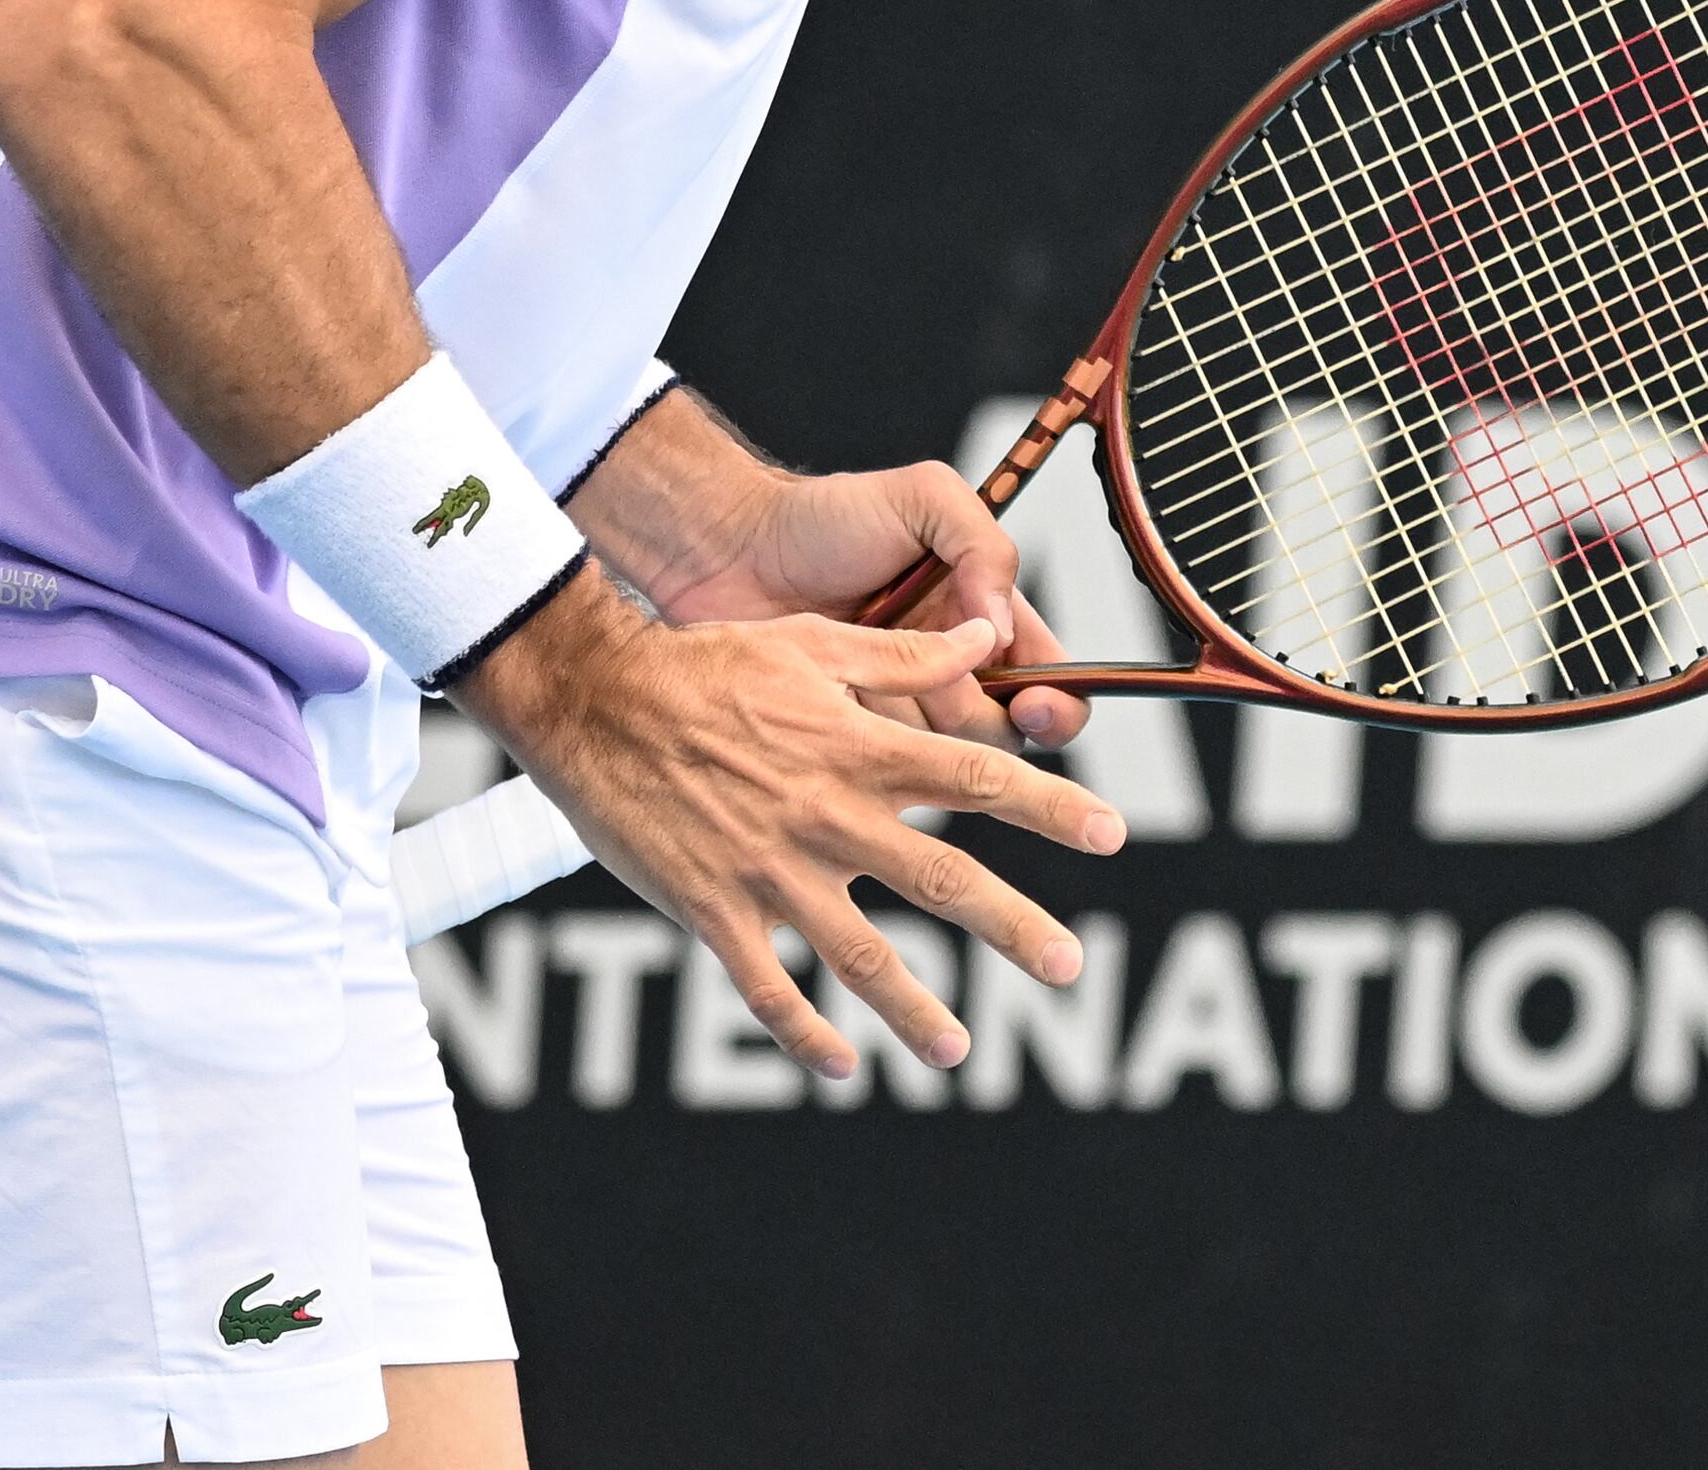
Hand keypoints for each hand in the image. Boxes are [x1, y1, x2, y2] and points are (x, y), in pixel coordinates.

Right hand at [463, 571, 1124, 1079]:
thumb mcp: (811, 643)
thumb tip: (985, 642)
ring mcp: (772, 872)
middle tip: (1070, 966)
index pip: (977, 780)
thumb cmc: (707, 663)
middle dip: (1014, 927)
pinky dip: (807, 1033)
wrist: (596, 700)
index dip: (1050, 808)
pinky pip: (769, 990)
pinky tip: (840, 1065)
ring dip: (915, 1010)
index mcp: (860, 747)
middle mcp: (829, 815)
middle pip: (942, 880)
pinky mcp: (715, 911)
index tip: (1110, 834)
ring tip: (958, 1050)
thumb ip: (903, 655)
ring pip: (861, 956)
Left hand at [688, 459, 1095, 754]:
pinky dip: (868, 744)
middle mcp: (947, 669)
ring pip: (943, 759)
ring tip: (869, 680)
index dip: (1057, 701)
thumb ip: (983, 544)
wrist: (728, 551)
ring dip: (916, 724)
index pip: (1050, 676)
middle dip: (975, 713)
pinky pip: (881, 770)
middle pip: (1003, 732)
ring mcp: (896, 708)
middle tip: (937, 679)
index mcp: (980, 615)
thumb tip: (1004, 627)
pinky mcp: (848, 739)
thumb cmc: (822, 518)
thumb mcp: (922, 498)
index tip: (1032, 702)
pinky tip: (839, 704)